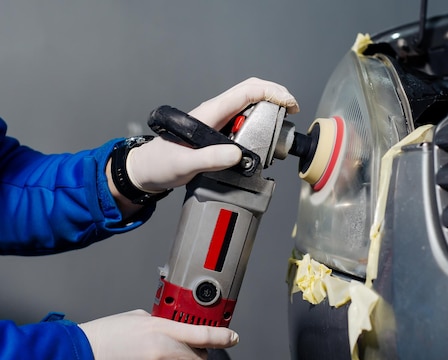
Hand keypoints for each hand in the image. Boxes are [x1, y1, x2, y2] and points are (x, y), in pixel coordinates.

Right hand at [78, 310, 238, 359]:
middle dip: (194, 357)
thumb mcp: (138, 319)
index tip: (232, 338)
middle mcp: (165, 351)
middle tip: (179, 356)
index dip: (223, 336)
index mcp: (162, 328)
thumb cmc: (106, 336)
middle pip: (201, 358)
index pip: (204, 333)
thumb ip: (162, 324)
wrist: (81, 358)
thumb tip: (177, 329)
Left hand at [125, 77, 298, 192]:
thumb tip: (237, 154)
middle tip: (291, 112)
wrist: (148, 170)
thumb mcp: (185, 164)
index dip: (271, 93)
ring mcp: (217, 121)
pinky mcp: (219, 132)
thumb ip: (210, 159)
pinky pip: (243, 120)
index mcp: (209, 113)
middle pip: (251, 92)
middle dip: (275, 96)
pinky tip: (264, 136)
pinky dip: (260, 122)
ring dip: (269, 108)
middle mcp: (215, 113)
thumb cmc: (161, 163)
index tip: (289, 104)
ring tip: (282, 123)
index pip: (246, 93)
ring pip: (249, 105)